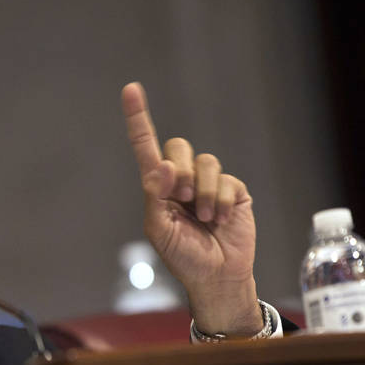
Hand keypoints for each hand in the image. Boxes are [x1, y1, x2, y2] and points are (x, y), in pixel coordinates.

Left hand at [121, 82, 262, 335]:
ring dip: (203, 191)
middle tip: (183, 199)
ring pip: (205, 161)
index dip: (139, 118)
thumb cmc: (182, 256)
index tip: (131, 89)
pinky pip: (227, 179)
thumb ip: (156, 197)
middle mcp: (182, 179)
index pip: (146, 147)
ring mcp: (208, 182)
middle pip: (177, 147)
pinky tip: (221, 219)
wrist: (216, 275)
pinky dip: (221, 200)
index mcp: (158, 187)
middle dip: (180, 172)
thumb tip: (164, 166)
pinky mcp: (233, 190)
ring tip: (204, 217)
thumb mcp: (159, 231)